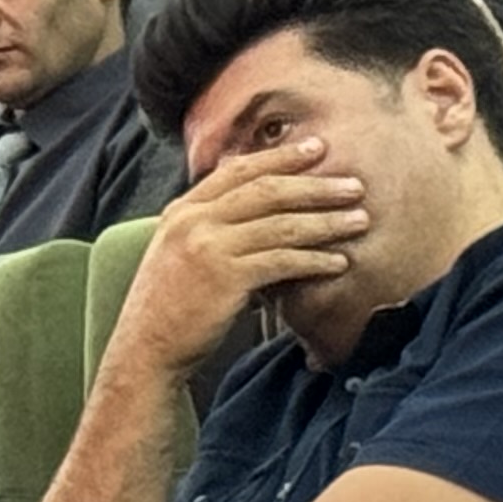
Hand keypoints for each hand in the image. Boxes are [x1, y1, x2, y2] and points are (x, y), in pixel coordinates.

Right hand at [110, 141, 369, 373]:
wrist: (144, 353)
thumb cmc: (167, 311)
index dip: (280, 157)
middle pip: (267, 190)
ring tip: (359, 220)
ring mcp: (209, 247)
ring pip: (281, 224)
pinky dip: (314, 260)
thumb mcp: (177, 255)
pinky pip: (282, 260)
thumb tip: (252, 214)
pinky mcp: (226, 278)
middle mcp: (194, 221)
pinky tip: (338, 263)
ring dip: (326, 221)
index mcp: (182, 211)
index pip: (238, 170)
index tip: (316, 148)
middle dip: (315, 185)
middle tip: (353, 184)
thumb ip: (208, 229)